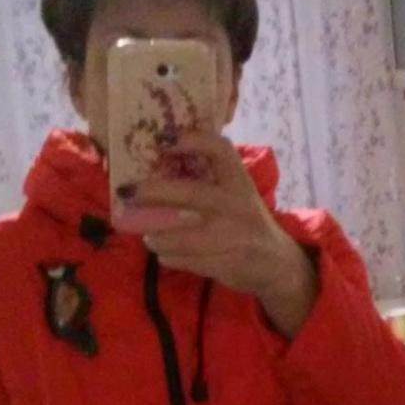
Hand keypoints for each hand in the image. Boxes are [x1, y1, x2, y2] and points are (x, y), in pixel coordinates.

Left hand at [116, 132, 318, 336]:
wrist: (278, 264)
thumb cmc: (246, 223)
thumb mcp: (237, 195)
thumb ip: (209, 181)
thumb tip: (158, 164)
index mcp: (239, 182)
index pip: (222, 151)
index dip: (194, 141)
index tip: (165, 141)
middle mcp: (238, 205)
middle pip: (190, 194)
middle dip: (153, 192)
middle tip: (127, 192)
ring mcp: (234, 236)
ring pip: (183, 235)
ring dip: (157, 236)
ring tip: (148, 237)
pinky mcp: (228, 262)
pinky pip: (188, 261)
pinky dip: (170, 257)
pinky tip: (164, 254)